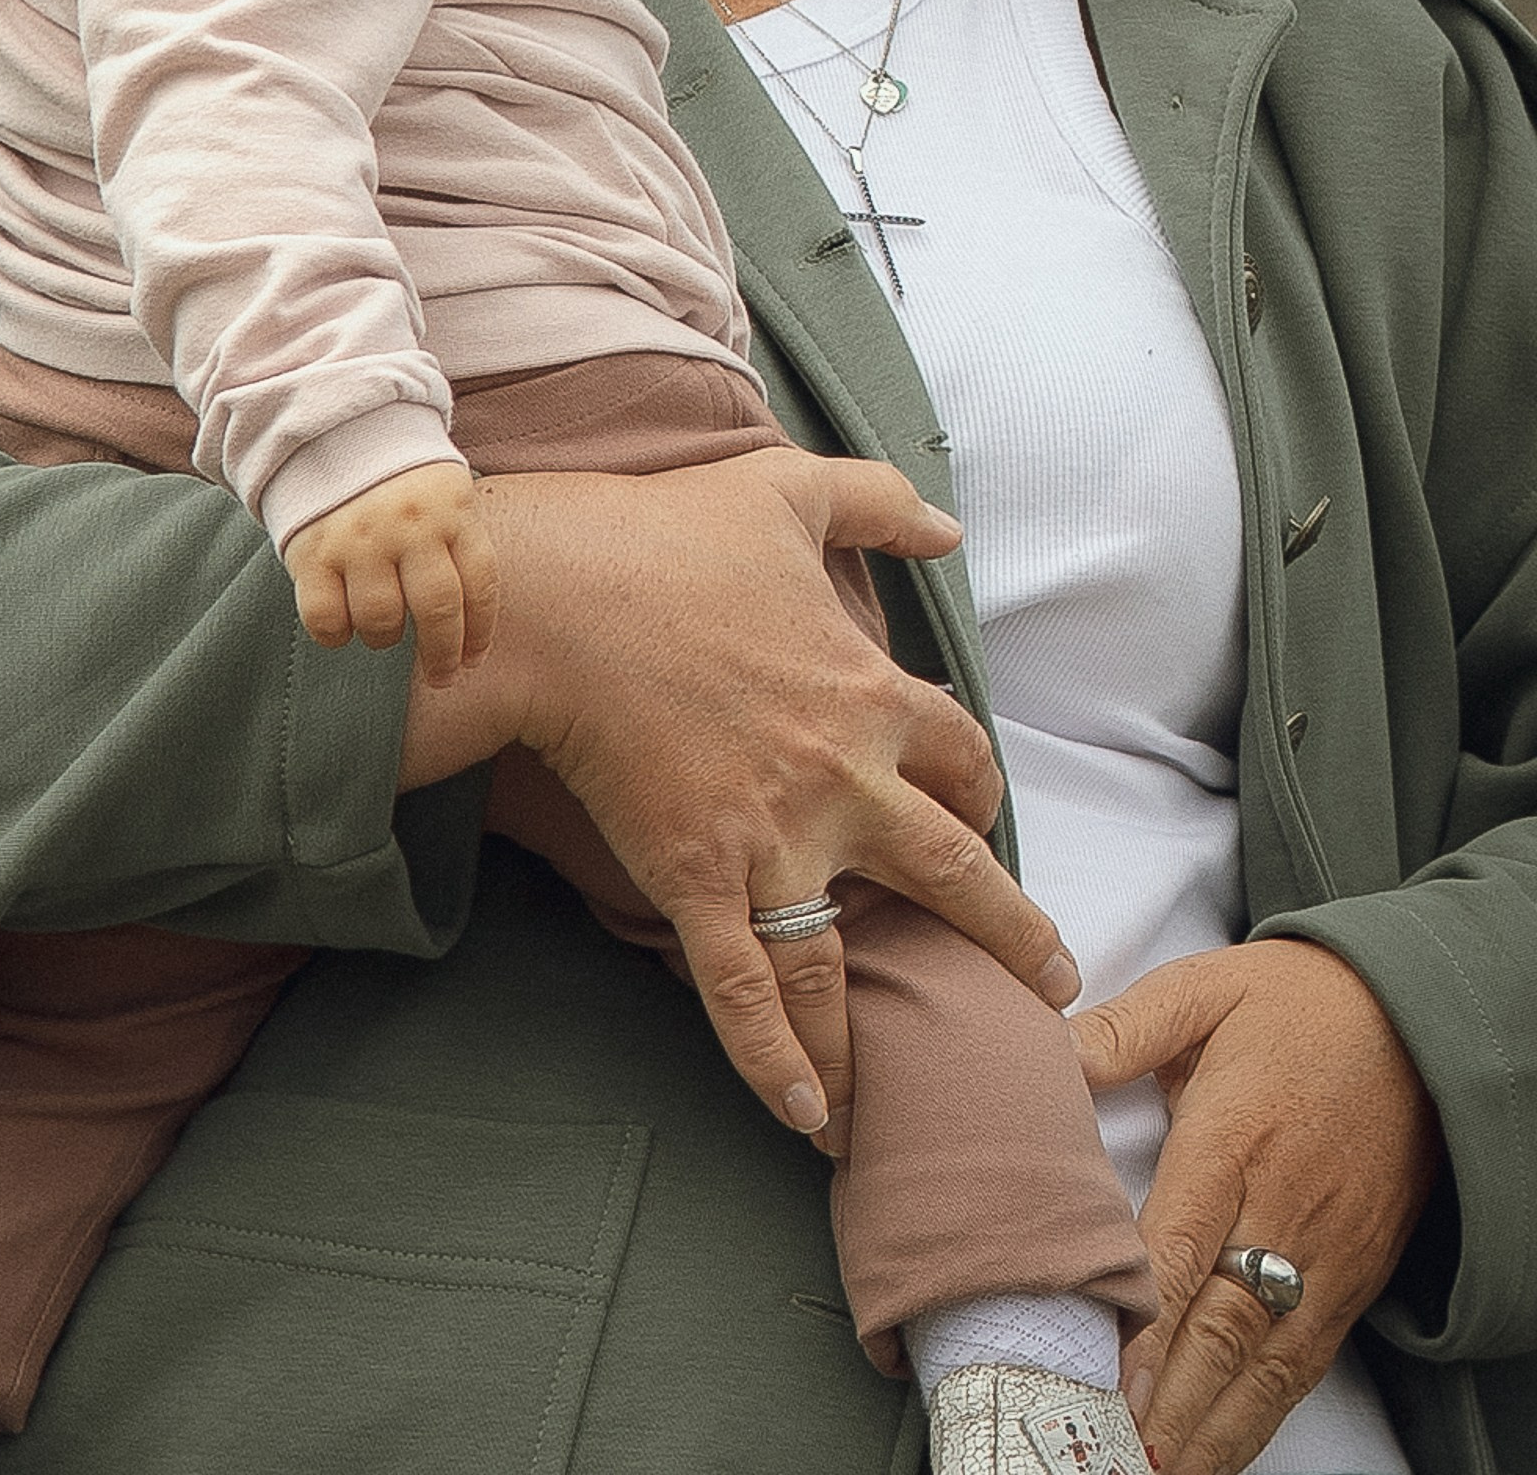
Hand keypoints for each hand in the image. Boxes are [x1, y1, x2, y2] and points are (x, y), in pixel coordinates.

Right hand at [284, 460, 498, 686]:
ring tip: (385, 630)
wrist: (332, 429)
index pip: (480, 584)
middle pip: (437, 610)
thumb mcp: (445, 493)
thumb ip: (459, 545)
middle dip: (442, 655)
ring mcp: (359, 538)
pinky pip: (326, 619)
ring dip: (386, 638)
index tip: (473, 660)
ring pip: (381, 620)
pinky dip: (337, 635)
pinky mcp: (312, 552)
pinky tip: (345, 626)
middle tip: (442, 675)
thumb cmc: (400, 478)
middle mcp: (408, 524)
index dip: (480, 632)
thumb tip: (471, 628)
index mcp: (451, 509)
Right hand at [397, 446, 1077, 1142]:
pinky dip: (776, 1060)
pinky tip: (806, 1115)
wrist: (558, 596)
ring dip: (876, 1030)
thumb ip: (879, 502)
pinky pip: (745, 991)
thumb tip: (949, 527)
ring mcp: (773, 841)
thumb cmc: (666, 534)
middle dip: (1008, 930)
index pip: (961, 755)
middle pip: (952, 870)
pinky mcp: (697, 881)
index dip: (978, 784)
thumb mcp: (789, 490)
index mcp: (870, 692)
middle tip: (1045, 980)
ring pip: (847, 957)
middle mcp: (843, 781)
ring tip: (902, 1092)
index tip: (980, 807)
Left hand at [1071, 939, 1442, 1473]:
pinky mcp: (1353, 1279)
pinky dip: (1261, 1416)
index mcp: (1237, 1135)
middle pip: (1226, 1322)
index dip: (1148, 1318)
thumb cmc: (1294, 1005)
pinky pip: (1304, 1362)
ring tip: (1155, 1470)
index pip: (1186, 1241)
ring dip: (1212, 1425)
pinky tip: (1218, 1450)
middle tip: (1117, 1448)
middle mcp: (1285, 1208)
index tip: (1109, 1375)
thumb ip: (1122, 1029)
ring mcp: (1327, 1254)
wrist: (1413, 1020)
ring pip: (1268, 1361)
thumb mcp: (1203, 990)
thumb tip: (1047, 1054)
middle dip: (1173, 1398)